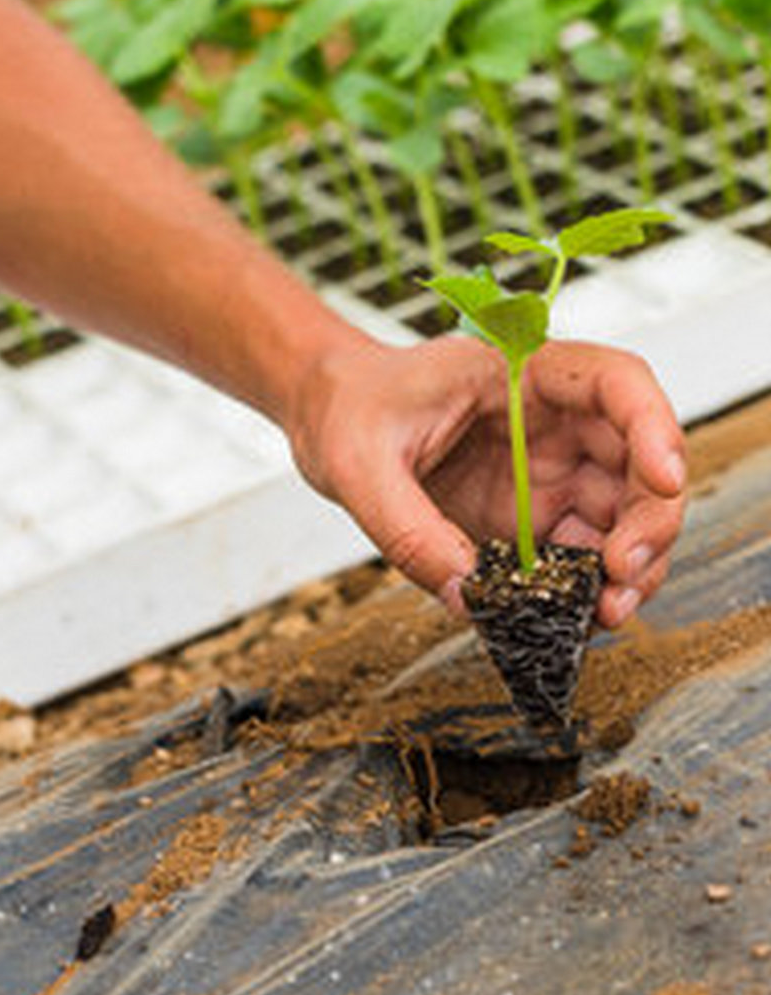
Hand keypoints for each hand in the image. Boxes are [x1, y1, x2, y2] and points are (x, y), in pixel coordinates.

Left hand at [288, 332, 686, 627]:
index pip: (617, 384)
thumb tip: (467, 597)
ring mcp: (547, 475)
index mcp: (524, 375)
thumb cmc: (350, 409)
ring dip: (630, 568)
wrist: (330, 417)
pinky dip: (588, 590)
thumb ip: (409, 529)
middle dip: (650, 521)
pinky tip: (577, 619)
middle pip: (640, 462)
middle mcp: (553, 424)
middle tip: (623, 577)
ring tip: (607, 613)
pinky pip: (577, 557)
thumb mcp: (359, 462)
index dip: (655, 426)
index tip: (664, 477)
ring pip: (621, 519)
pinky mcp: (529, 520)